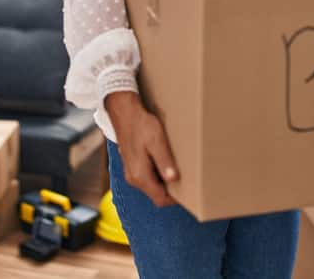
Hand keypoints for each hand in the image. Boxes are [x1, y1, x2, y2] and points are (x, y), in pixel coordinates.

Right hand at [105, 92, 179, 207]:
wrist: (124, 112)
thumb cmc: (141, 125)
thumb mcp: (156, 141)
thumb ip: (164, 161)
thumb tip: (174, 179)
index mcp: (140, 176)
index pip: (160, 199)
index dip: (175, 200)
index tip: (190, 192)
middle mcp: (134, 178)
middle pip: (156, 194)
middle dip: (172, 192)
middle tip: (189, 180)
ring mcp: (131, 172)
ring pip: (152, 186)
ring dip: (165, 182)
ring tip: (179, 169)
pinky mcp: (132, 165)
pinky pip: (148, 177)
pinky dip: (158, 175)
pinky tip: (167, 162)